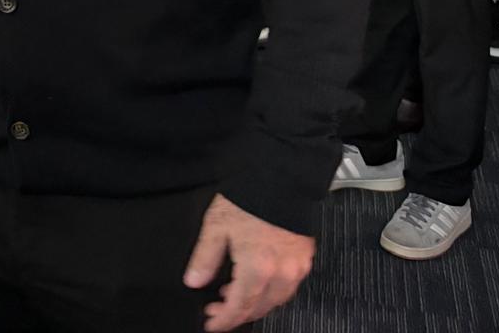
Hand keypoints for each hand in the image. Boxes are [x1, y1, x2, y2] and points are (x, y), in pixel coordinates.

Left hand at [183, 194, 314, 331]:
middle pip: (259, 308)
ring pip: (275, 301)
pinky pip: (288, 288)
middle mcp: (281, 273)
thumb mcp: (217, 226)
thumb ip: (205, 257)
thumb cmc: (249, 200)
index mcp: (257, 267)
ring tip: (232, 296)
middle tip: (217, 309)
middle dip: (237, 314)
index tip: (211, 324)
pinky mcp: (304, 260)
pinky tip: (256, 284)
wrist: (282, 180)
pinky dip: (270, 293)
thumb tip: (194, 280)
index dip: (224, 319)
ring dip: (254, 305)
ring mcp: (296, 268)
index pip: (239, 306)